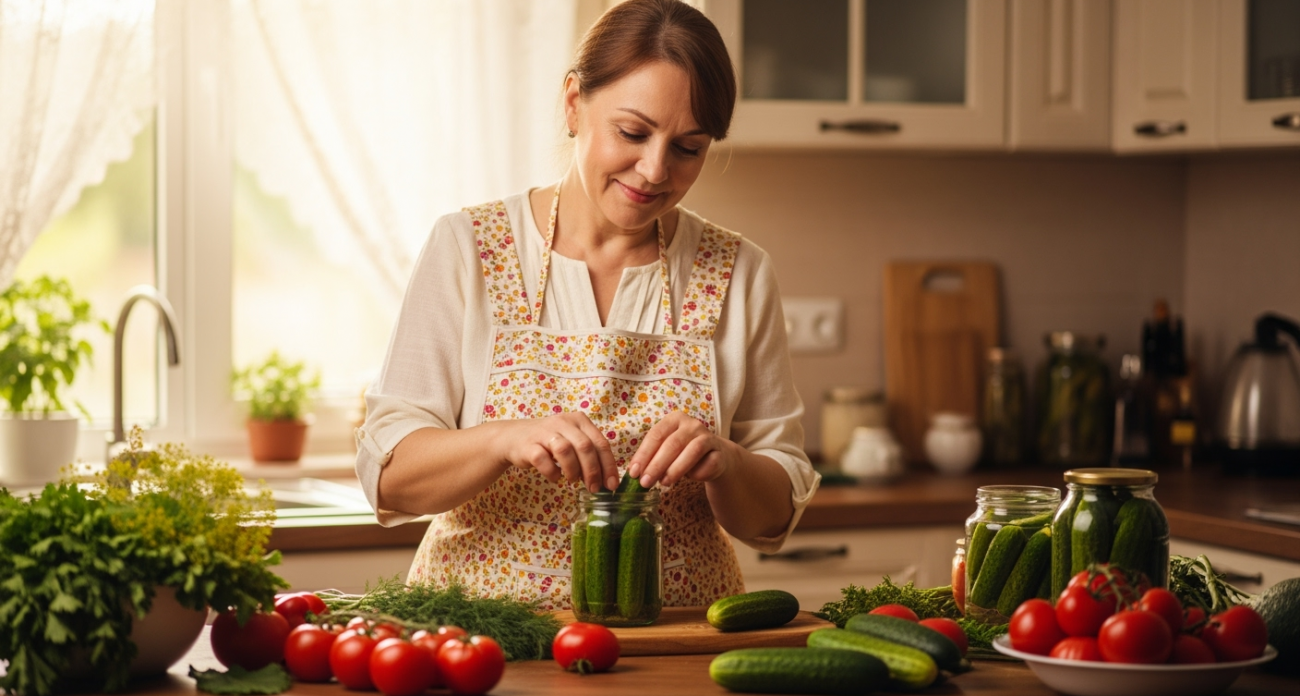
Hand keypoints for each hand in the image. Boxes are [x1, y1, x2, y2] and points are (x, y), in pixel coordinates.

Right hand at [498, 413, 617, 491]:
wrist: (513, 437)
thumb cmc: (549, 442)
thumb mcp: (572, 441)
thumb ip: (589, 455)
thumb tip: (606, 480)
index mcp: (578, 420)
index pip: (600, 442)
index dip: (608, 465)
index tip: (612, 485)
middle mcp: (563, 422)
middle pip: (585, 446)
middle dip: (593, 471)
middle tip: (593, 488)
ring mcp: (544, 432)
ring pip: (565, 450)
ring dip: (573, 470)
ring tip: (573, 481)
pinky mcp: (528, 445)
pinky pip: (543, 460)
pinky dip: (552, 473)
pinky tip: (555, 478)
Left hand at [627, 411, 736, 488]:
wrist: (715, 457)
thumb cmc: (684, 454)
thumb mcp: (666, 452)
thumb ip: (652, 458)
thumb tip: (634, 474)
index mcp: (674, 420)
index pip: (655, 435)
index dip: (643, 455)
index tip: (633, 473)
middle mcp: (692, 424)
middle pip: (672, 444)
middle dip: (656, 465)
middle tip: (645, 482)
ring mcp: (708, 437)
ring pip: (692, 451)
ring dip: (676, 469)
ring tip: (664, 483)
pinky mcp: (720, 452)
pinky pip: (709, 464)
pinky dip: (698, 473)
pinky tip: (691, 479)